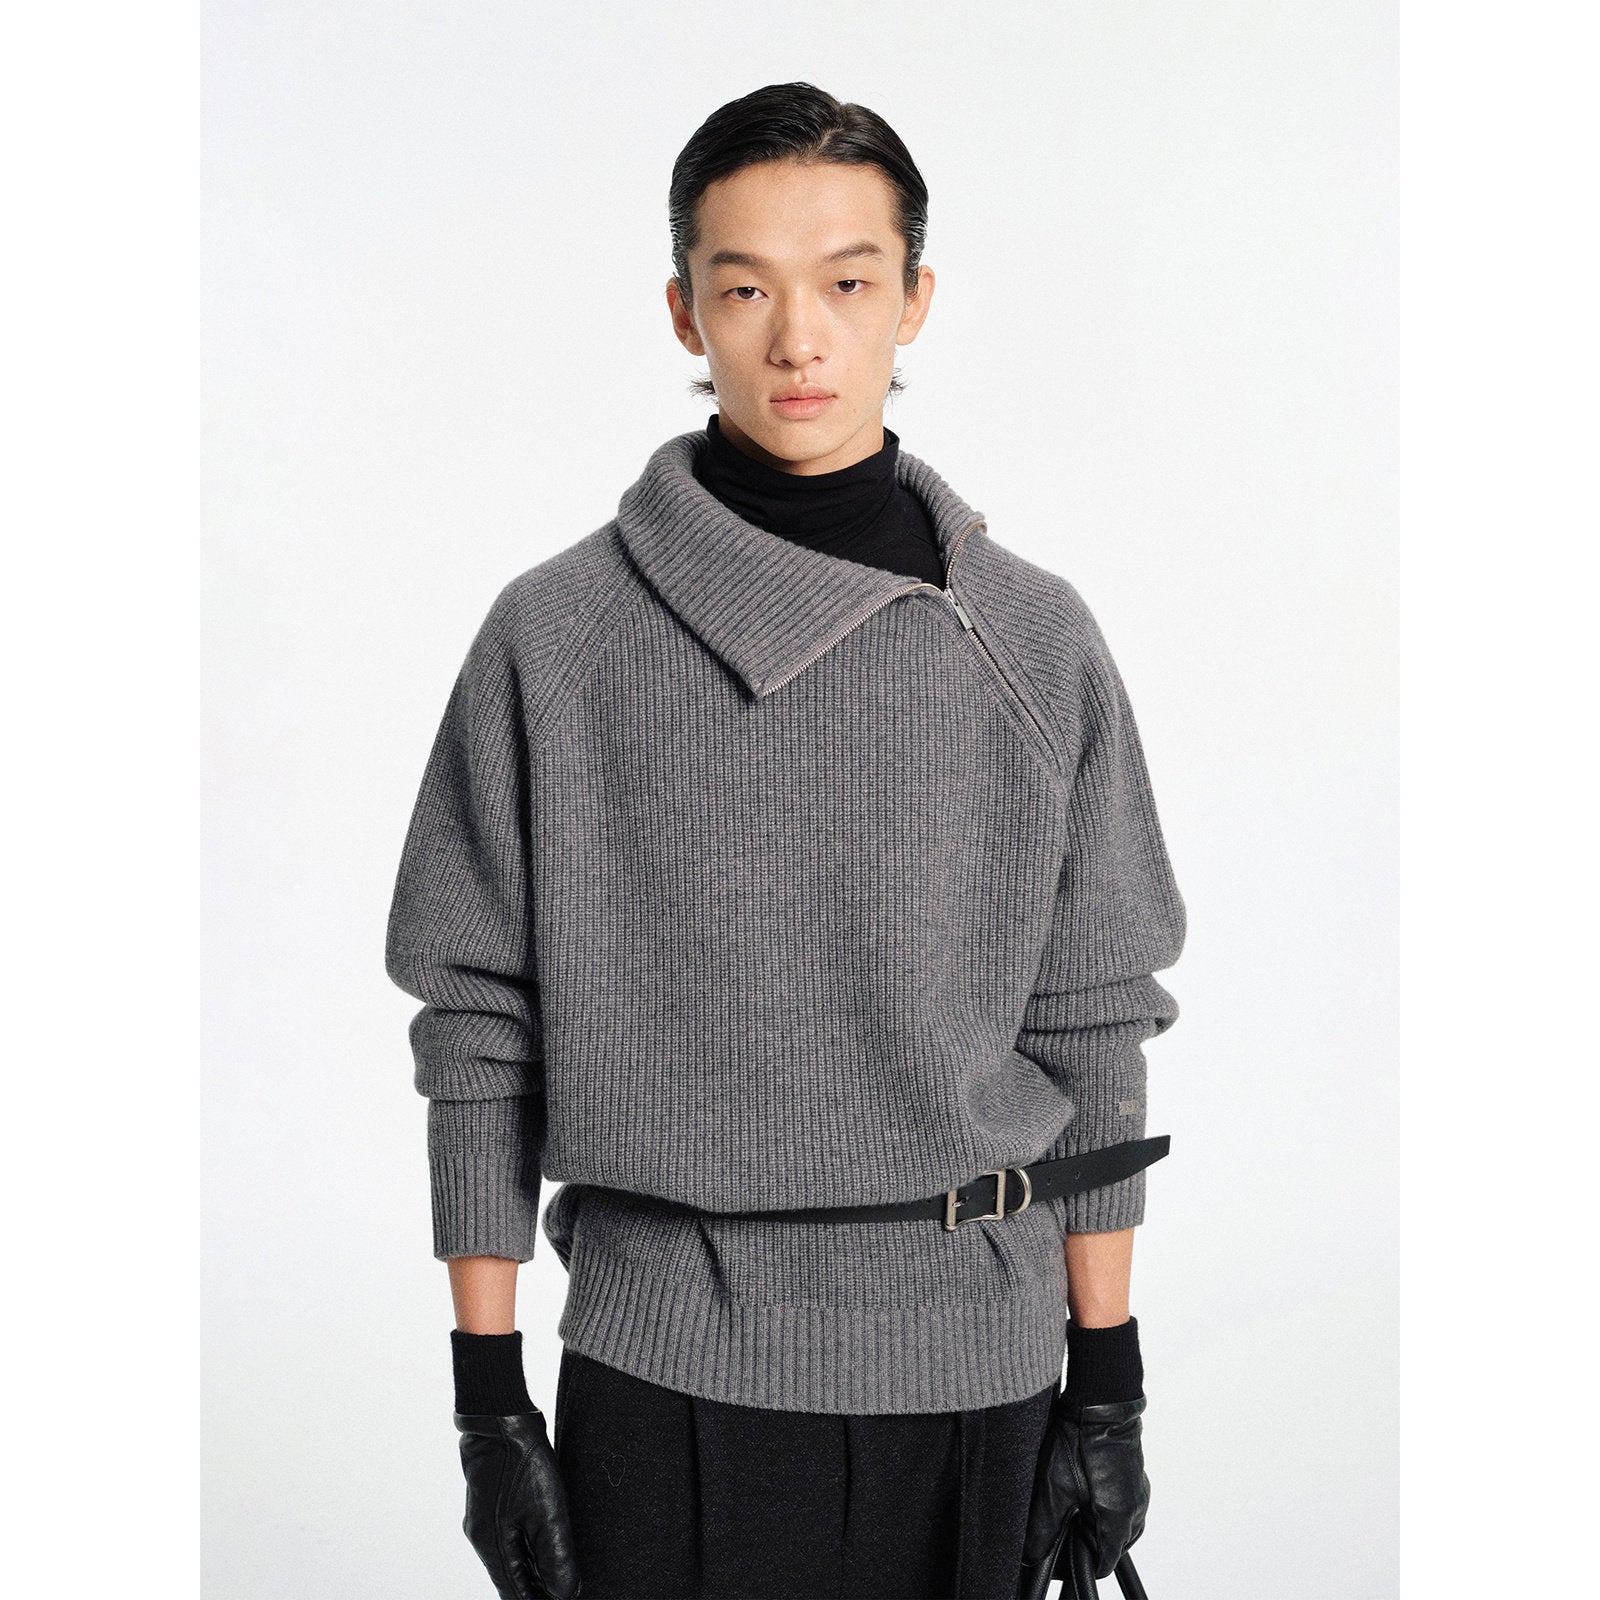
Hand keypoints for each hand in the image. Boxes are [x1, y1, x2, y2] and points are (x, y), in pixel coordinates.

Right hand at [453, 1408, 582, 1599]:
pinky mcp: (491, 1500)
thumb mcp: (547, 1511)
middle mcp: (483, 1537)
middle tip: (563, 1590)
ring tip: (558, 1577)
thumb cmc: (522, 1462)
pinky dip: (526, 1548)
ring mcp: (483, 1518)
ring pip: (510, 1557)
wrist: (499, 1417)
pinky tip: (543, 1545)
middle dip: (536, 1589)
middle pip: (511, 1578)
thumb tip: (564, 1593)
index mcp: (493, 1546)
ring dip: (532, 1570)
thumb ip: (556, 1555)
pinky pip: (508, 1536)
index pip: (515, 1592)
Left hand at [1018, 1393, 1147, 1585]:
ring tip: (1069, 1508)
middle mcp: (1136, 1510)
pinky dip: (1103, 1509)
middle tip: (1058, 1527)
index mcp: (1119, 1520)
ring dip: (1094, 1526)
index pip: (1101, 1563)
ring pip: (1117, 1529)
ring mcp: (1139, 1494)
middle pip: (1110, 1548)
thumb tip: (1033, 1555)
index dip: (1076, 1562)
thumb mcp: (1053, 1488)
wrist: (1101, 1400)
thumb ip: (1043, 1528)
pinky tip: (1084, 1493)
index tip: (1054, 1553)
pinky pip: (1123, 1508)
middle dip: (1084, 1544)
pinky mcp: (1136, 1479)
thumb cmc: (1080, 1438)